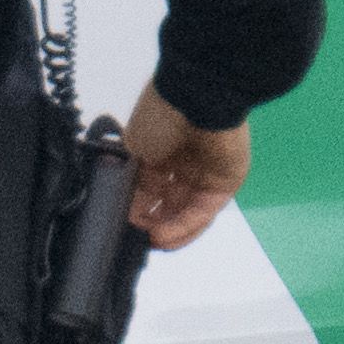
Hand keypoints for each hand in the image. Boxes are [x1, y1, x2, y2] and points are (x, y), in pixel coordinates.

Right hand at [124, 85, 249, 250]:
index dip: (132, 213)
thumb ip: (127, 184)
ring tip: (152, 243)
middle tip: (135, 241)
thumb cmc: (161, 115)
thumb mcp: (130, 152)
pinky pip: (203, 212)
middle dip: (150, 225)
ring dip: (168, 231)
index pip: (144, 192)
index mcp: (155, 154)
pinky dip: (185, 227)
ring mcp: (204, 176)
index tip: (120, 230)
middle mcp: (180, 166)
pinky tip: (166, 237)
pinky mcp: (224, 184)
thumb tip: (120, 211)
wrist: (201, 99)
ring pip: (184, 213)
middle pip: (165, 206)